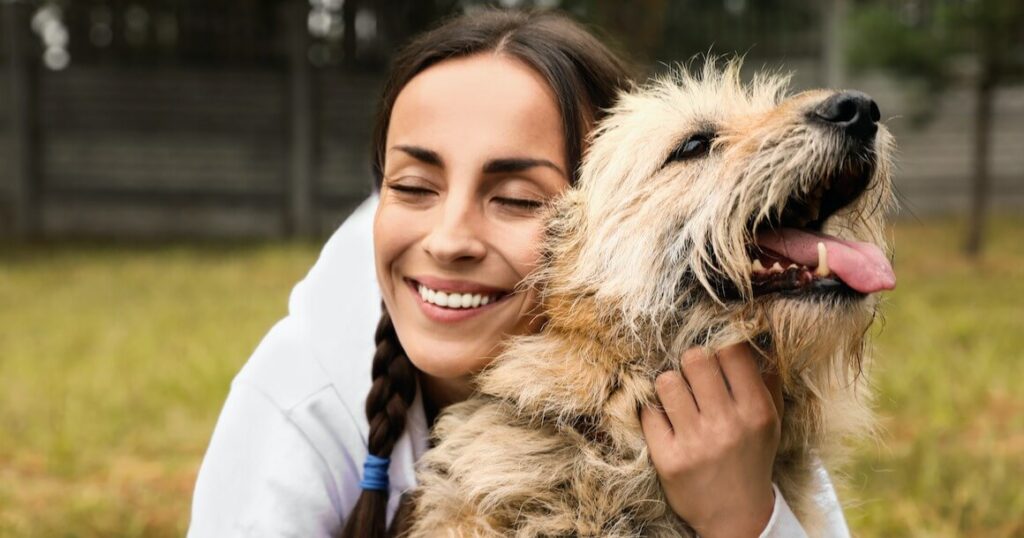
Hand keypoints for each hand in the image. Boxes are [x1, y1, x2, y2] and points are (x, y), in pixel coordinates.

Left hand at [640, 343, 783, 537]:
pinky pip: (648, 413)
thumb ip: (767, 380)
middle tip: (692, 376)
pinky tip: (665, 420)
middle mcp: (727, 425)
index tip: (715, 354)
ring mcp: (696, 442)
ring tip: (677, 398)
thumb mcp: (771, 422)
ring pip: (666, 381)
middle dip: (690, 361)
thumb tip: (755, 339)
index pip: (732, 352)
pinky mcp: (668, 459)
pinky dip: (653, 412)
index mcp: (756, 411)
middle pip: (694, 359)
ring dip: (669, 385)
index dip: (719, 345)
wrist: (737, 516)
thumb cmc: (751, 458)